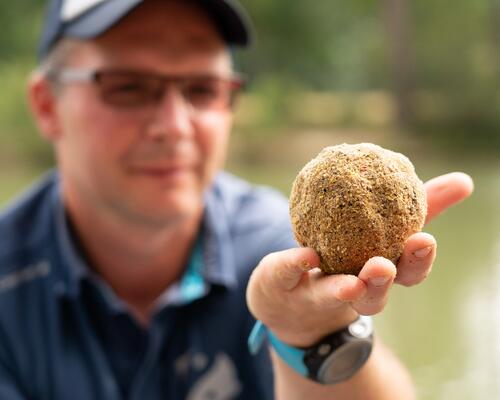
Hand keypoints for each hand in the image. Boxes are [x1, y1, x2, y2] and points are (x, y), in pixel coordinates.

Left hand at [246, 172, 473, 346]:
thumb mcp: (376, 226)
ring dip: (345, 289)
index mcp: (374, 273)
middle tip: (385, 264)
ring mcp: (315, 293)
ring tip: (351, 281)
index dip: (417, 260)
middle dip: (382, 281)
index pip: (404, 272)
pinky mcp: (283, 285)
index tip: (424, 239)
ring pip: (333, 296)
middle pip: (374, 295)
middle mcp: (349, 290)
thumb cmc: (342, 256)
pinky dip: (296, 265)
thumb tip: (463, 181)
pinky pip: (288, 274)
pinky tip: (305, 254)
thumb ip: (415, 206)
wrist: (286, 296)